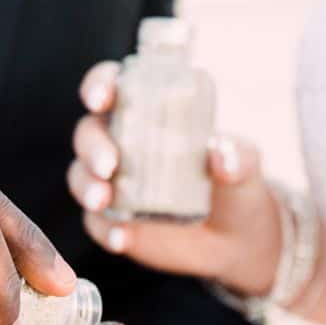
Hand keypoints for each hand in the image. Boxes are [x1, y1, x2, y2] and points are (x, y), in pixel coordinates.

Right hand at [68, 62, 280, 297]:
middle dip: (92, 146)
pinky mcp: (113, 220)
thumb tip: (221, 151)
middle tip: (108, 165)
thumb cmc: (236, 185)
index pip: (114, 88)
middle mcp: (123, 144)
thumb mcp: (244, 167)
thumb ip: (237, 157)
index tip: (100, 98)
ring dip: (86, 186)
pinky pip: (96, 222)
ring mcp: (114, 184)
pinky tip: (121, 238)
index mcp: (149, 113)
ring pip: (81, 176)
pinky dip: (103, 229)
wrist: (235, 238)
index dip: (99, 86)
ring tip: (103, 202)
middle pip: (89, 133)